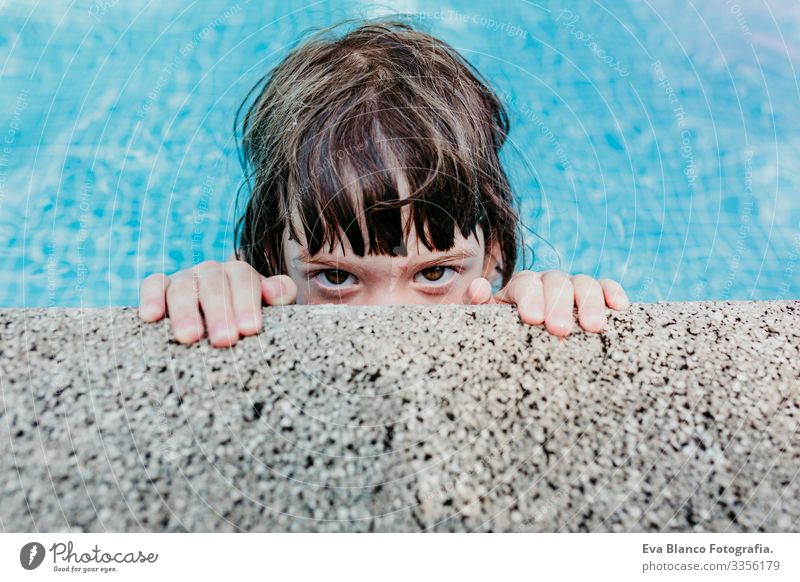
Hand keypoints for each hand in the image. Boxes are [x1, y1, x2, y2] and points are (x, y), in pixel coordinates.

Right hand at [139, 260, 296, 346]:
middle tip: (225, 340)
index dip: (247, 303)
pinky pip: (153, 285)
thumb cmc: (248, 318)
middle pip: (214, 285)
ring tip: (189, 337)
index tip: (250, 329)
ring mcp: (186, 278)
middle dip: (220, 312)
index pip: (244, 280)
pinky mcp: (161, 287)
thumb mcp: (271, 308)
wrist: (224, 319)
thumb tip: (276, 291)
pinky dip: (151, 297)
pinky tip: (151, 317)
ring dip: (186, 311)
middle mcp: (212, 271)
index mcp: (240, 273)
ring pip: (183, 287)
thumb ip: (280, 295)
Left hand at [464, 270, 628, 336]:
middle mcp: (548, 282)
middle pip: (556, 282)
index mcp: (521, 286)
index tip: (532, 319)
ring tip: (593, 327)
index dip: (530, 299)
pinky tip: (619, 306)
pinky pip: (606, 287)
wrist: (521, 337)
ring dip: (589, 302)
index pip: (525, 285)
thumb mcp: (487, 320)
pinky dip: (613, 292)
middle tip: (560, 329)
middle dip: (559, 305)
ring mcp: (572, 287)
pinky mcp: (595, 296)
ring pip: (583, 283)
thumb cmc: (504, 332)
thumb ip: (479, 304)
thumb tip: (477, 287)